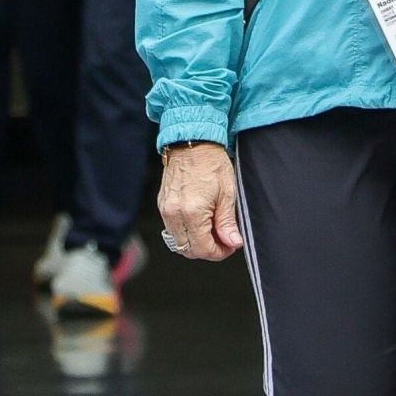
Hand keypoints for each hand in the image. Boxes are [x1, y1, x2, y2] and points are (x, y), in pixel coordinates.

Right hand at [158, 143, 242, 261]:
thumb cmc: (211, 162)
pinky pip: (171, 229)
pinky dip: (185, 232)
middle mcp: (174, 213)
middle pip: (188, 250)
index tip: (230, 246)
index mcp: (192, 212)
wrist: (193, 142)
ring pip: (178, 242)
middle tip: (223, 239)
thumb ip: (227, 223)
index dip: (219, 253)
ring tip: (212, 230)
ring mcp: (165, 210)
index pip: (203, 249)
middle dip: (207, 250)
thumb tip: (233, 243)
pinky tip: (199, 222)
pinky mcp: (162, 205)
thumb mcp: (227, 193)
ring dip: (195, 243)